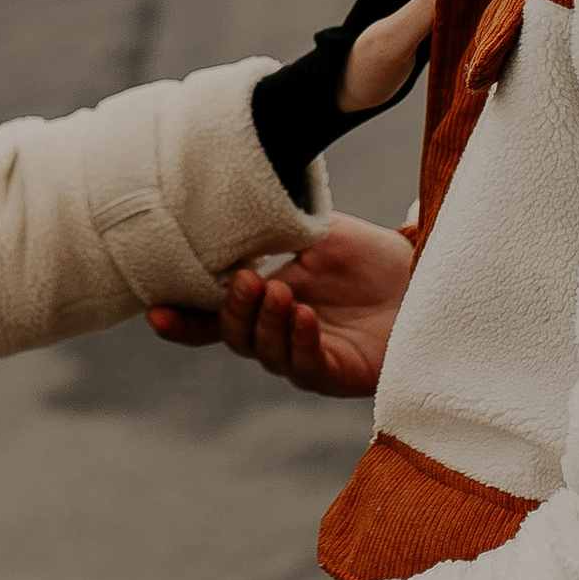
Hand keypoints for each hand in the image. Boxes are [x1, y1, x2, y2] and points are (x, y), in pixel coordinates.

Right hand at [145, 210, 414, 396]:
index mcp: (260, 302)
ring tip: (281, 293)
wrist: (422, 275)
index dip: (181, 320)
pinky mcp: (337, 373)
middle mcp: (275, 334)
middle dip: (234, 309)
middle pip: (233, 336)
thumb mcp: (312, 231)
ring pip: (266, 353)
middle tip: (248, 279)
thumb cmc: (367, 255)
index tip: (157, 312)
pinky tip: (305, 317)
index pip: (210, 317)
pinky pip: (307, 366)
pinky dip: (300, 342)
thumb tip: (225, 206)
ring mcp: (303, 356)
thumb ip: (271, 227)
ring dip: (267, 323)